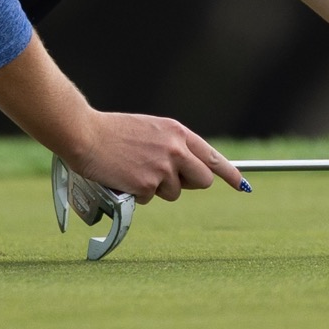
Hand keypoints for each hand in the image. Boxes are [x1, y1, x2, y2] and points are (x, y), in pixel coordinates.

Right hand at [66, 110, 246, 203]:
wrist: (86, 134)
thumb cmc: (114, 132)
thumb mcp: (151, 130)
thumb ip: (172, 146)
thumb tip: (187, 171)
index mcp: (178, 132)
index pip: (213, 156)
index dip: (230, 174)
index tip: (243, 185)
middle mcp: (176, 149)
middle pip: (203, 181)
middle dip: (190, 184)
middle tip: (169, 180)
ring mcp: (163, 168)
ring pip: (175, 193)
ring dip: (158, 189)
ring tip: (135, 170)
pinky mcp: (147, 185)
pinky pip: (150, 198)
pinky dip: (138, 193)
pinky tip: (124, 177)